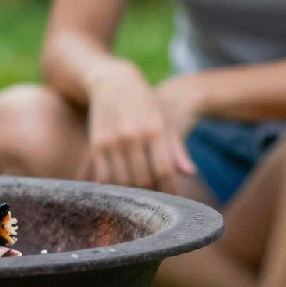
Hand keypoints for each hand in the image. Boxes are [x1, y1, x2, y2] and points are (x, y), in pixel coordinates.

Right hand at [80, 59, 196, 191]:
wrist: (111, 80)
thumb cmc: (144, 102)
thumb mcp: (163, 119)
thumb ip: (176, 147)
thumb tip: (189, 173)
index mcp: (154, 129)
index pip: (163, 170)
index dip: (169, 191)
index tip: (173, 202)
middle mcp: (132, 136)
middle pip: (142, 179)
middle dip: (150, 196)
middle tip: (155, 205)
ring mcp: (112, 140)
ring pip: (122, 181)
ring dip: (130, 196)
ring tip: (138, 202)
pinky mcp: (96, 144)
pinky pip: (103, 175)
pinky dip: (111, 188)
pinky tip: (118, 193)